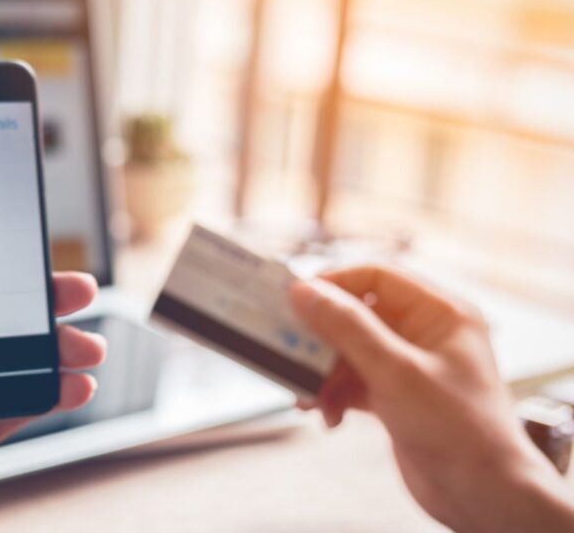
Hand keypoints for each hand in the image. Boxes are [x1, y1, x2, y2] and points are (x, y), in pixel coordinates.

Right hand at [290, 265, 573, 531]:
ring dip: (325, 374)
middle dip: (323, 340)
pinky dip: (336, 396)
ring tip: (309, 397)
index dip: (334, 284)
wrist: (482, 495)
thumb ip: (347, 327)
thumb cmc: (458, 429)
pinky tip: (329, 415)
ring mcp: (411, 367)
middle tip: (290, 351)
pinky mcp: (397, 397)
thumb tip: (304, 291)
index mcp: (440, 314)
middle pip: (358, 316)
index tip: (295, 299)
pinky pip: (354, 382)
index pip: (377, 277)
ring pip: (350, 352)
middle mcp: (426, 334)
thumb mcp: (394, 371)